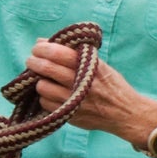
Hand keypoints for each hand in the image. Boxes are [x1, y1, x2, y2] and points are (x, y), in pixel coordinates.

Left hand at [24, 38, 153, 141]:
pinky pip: (46, 103)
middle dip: (34, 62)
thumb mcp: (99, 65)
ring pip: (43, 87)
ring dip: (39, 81)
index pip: (59, 53)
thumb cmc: (110, 85)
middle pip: (47, 68)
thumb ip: (75, 54)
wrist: (125, 113)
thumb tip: (42, 42)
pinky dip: (44, 97)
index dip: (43, 48)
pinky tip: (51, 94)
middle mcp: (82, 82)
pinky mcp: (70, 115)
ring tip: (43, 79)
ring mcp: (75, 100)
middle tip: (31, 60)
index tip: (37, 47)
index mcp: (90, 66)